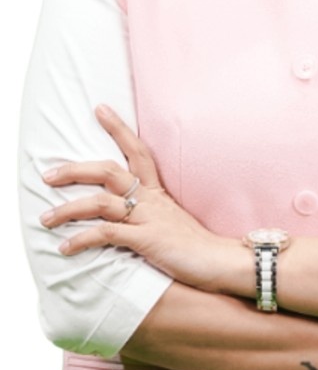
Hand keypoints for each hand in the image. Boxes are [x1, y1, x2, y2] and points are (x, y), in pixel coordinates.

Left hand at [40, 105, 230, 290]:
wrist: (219, 261)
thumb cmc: (195, 245)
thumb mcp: (171, 220)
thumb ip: (150, 212)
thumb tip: (127, 213)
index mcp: (158, 192)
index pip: (137, 150)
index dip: (118, 128)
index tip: (100, 109)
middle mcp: (151, 199)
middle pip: (109, 171)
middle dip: (75, 170)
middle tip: (48, 174)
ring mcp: (148, 218)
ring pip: (100, 202)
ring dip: (68, 209)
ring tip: (46, 218)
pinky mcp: (146, 239)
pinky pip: (107, 234)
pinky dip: (82, 240)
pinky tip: (65, 248)